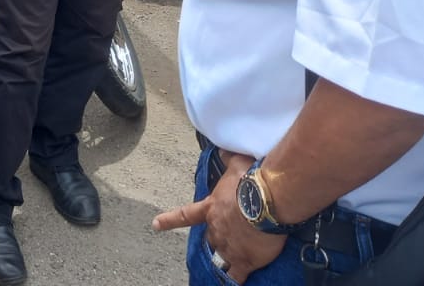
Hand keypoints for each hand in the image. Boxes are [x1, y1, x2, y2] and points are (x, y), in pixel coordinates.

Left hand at [153, 152, 285, 283]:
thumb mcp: (237, 164)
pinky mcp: (243, 261)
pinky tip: (234, 283)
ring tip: (232, 261)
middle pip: (210, 238)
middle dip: (216, 239)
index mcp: (210, 207)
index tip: (155, 225)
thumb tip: (222, 150)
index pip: (185, 215)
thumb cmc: (252, 180)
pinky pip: (236, 276)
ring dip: (226, 258)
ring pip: (221, 257)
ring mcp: (227, 246)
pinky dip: (234, 280)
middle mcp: (215, 228)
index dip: (169, 221)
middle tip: (228, 238)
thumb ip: (228, 159)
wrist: (267, 199)